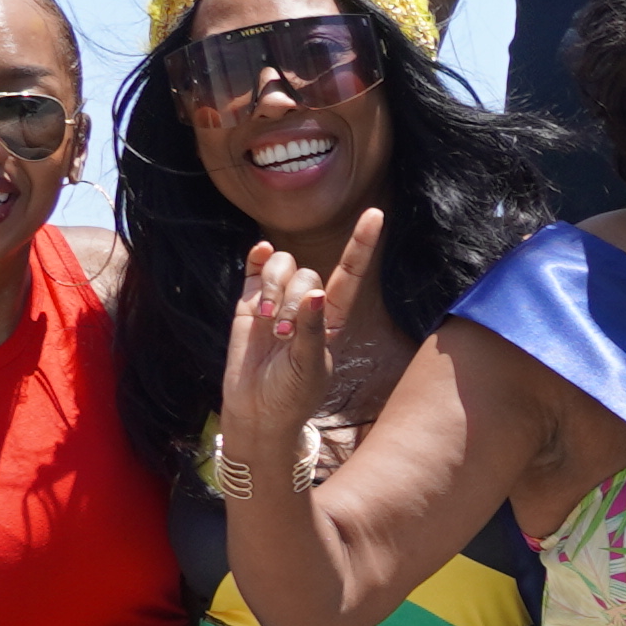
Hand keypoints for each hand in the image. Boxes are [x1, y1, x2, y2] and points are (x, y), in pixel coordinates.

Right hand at [222, 212, 377, 480]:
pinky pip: (257, 266)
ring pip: (282, 267)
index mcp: (334, 317)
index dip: (361, 244)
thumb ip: (312, 329)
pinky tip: (258, 253)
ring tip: (269, 322)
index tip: (376, 215)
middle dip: (294, 298)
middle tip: (283, 333)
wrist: (257, 410)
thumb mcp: (309, 366)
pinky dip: (258, 257)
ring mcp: (278, 300)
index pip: (351, 274)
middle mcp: (309, 304)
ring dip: (274, 289)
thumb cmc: (293, 393)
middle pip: (307, 272)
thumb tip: (316, 293)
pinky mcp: (249, 301)